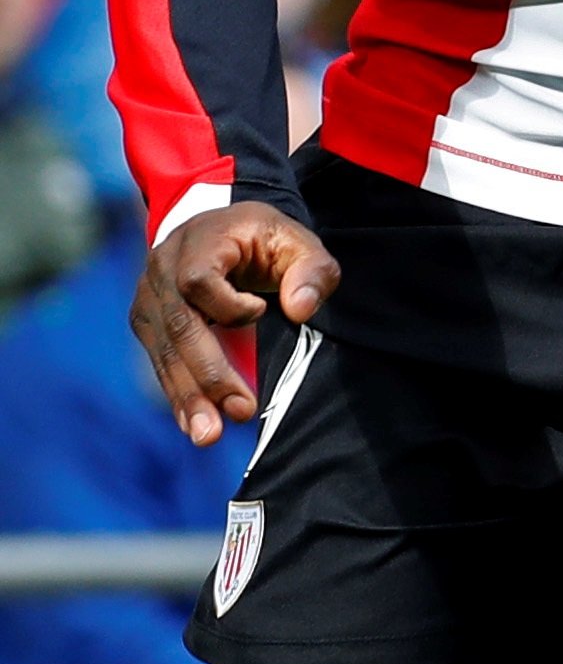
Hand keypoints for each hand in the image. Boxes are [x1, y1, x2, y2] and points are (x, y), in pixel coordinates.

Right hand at [131, 203, 339, 445]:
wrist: (221, 228)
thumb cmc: (264, 240)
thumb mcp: (298, 242)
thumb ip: (312, 270)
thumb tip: (301, 309)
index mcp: (199, 242)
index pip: (199, 282)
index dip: (228, 306)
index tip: (262, 313)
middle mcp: (162, 267)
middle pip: (179, 325)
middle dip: (208, 374)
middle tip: (239, 413)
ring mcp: (149, 296)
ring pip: (165, 350)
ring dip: (188, 395)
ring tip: (208, 435)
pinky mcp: (149, 321)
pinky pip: (161, 360)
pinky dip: (178, 393)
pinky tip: (193, 424)